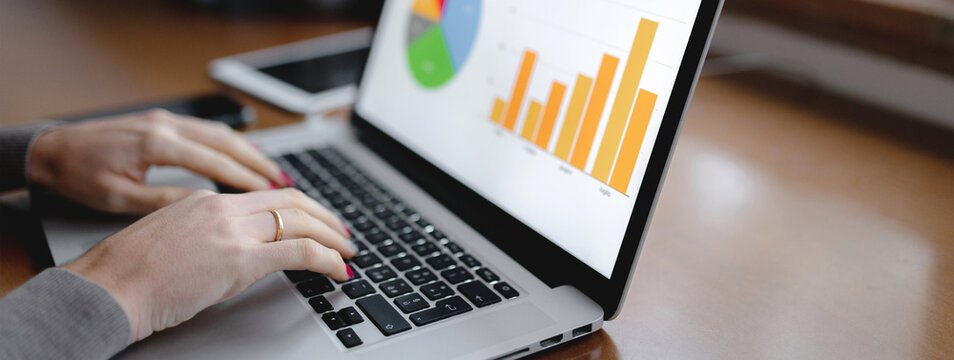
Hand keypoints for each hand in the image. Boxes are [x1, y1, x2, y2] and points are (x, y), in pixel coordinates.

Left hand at [28, 109, 289, 213]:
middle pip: (227, 142)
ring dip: (250, 152)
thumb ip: (165, 199)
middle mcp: (166, 127)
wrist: (52, 149)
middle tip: (286, 184)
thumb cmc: (79, 176)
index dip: (248, 179)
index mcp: (158, 144)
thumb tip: (207, 206)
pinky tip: (242, 157)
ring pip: (221, 134)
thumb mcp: (120, 198)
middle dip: (260, 163)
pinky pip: (207, 131)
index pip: (215, 161)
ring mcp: (166, 121)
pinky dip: (231, 145)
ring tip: (273, 174)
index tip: (274, 194)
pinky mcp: (162, 122)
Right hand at [65, 188, 356, 341]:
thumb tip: (229, 248)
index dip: (300, 206)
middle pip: (292, 202)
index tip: (316, 218)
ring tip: (348, 252)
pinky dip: (327, 258)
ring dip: (333, 237)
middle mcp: (222, 207)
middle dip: (326, 217)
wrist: (107, 288)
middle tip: (343, 233)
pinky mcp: (239, 259)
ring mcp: (232, 231)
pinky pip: (299, 251)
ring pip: (302, 221)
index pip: (266, 195)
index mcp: (204, 199)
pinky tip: (338, 269)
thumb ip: (203, 233)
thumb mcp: (170, 239)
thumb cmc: (126, 274)